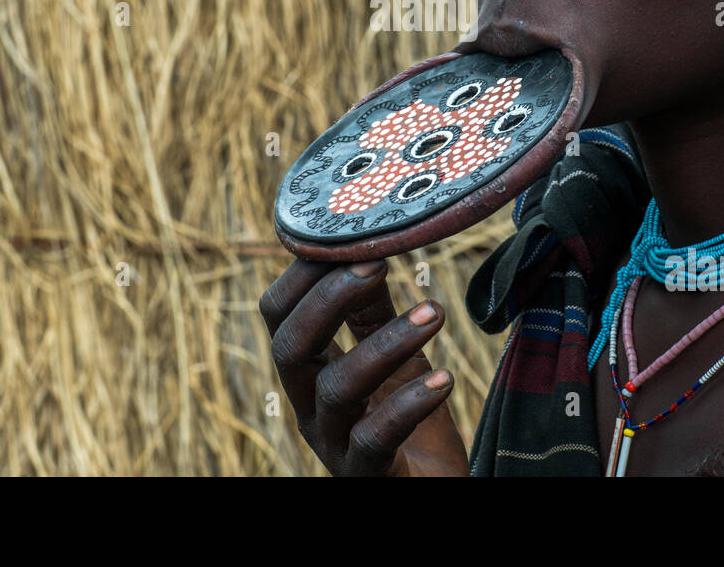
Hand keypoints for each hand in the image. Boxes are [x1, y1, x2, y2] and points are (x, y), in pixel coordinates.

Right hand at [260, 258, 468, 475]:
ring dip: (386, 344)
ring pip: (336, 388)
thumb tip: (368, 249)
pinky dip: (410, 405)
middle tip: (378, 264)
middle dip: (328, 299)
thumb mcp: (392, 356)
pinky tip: (444, 379)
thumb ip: (372, 312)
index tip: (348, 235)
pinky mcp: (367, 476)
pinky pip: (375, 439)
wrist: (432, 489)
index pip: (278, 313)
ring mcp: (334, 444)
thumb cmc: (409, 421)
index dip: (304, 272)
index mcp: (309, 370)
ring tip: (435, 313)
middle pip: (289, 346)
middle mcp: (308, 406)